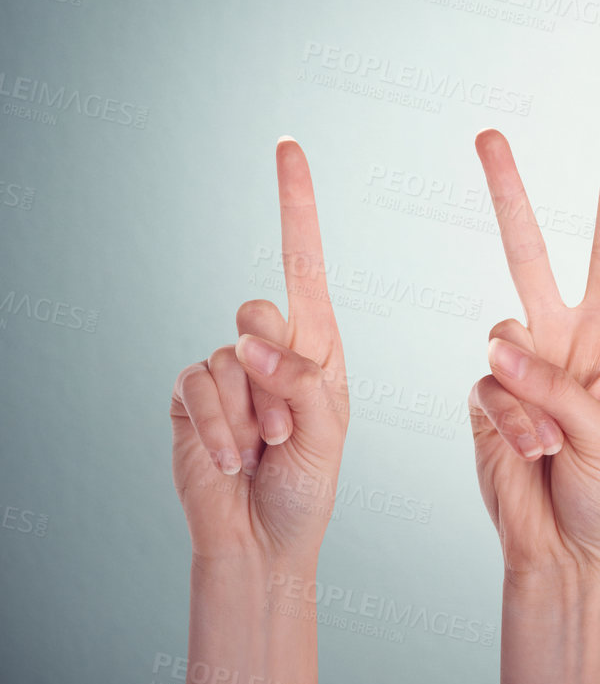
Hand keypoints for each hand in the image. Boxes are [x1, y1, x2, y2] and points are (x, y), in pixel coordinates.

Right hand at [170, 137, 347, 564]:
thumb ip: (299, 379)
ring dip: (250, 416)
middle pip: (259, 312)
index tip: (287, 146)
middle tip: (287, 431)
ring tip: (264, 453)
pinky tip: (232, 460)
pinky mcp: (189, 396)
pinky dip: (219, 429)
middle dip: (276, 378)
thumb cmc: (308, 484)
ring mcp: (226, 370)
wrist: (263, 537)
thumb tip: (250, 339)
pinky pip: (197, 388)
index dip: (294, 204)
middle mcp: (270, 346)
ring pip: (230, 360)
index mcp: (317, 343)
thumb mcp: (327, 430)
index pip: (301, 260)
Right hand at [467, 130, 599, 683]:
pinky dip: (508, 422)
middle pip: (530, 254)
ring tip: (552, 443)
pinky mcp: (480, 403)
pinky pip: (484, 392)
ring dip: (527, 392)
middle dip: (508, 195)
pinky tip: (530, 452)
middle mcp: (558, 342)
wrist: (568, 549)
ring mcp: (515, 371)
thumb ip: (555, 385)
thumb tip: (496, 348)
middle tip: (488, 137)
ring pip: (501, 339)